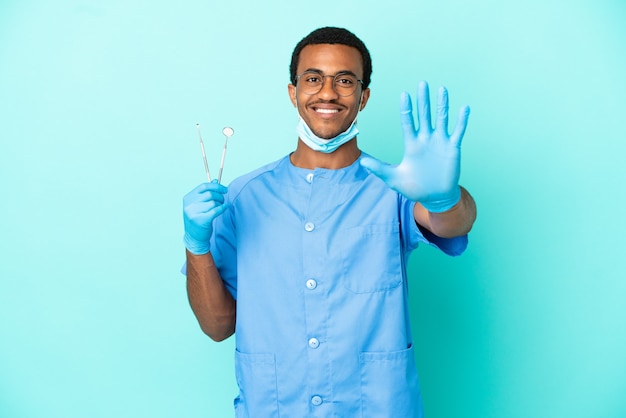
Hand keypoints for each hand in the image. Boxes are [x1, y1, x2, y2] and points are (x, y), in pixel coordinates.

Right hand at [183, 181, 227, 254]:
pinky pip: (215, 210)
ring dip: (220, 204)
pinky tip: (224, 208)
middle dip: (220, 196)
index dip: (216, 186)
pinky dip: (222, 208)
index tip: (224, 189)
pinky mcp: (200, 220)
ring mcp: (193, 212)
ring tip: (220, 207)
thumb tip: (215, 180)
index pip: (203, 186)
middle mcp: (189, 204)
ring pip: (213, 202)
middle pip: (210, 194)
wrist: (194, 238)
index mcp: (188, 198)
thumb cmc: (198, 219)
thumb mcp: (199, 205)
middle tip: (223, 200)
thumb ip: (206, 193)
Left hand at [360, 81, 469, 211]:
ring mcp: (440, 142)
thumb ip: (379, 168)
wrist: (435, 197)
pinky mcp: (452, 148)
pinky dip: (461, 120)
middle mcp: (426, 139)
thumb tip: (361, 161)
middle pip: (424, 115)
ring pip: (441, 119)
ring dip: (442, 105)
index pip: (408, 122)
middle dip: (423, 100)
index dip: (406, 109)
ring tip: (442, 89)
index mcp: (412, 144)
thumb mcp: (394, 178)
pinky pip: (458, 131)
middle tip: (422, 83)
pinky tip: (464, 108)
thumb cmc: (414, 187)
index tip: (404, 95)